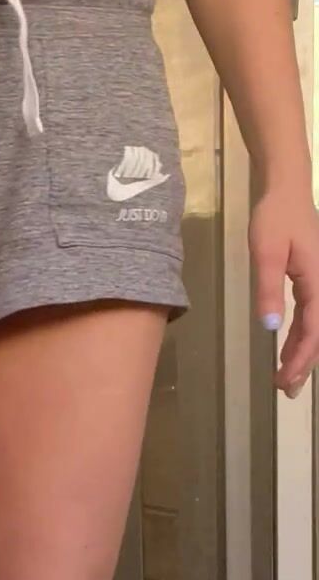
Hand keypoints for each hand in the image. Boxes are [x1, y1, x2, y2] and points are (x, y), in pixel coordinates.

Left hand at [250, 183, 318, 397]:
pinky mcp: (312, 278)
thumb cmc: (274, 218)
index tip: (285, 381)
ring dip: (302, 352)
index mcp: (317, 283)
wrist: (285, 189)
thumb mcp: (266, 253)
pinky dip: (301, 333)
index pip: (312, 330)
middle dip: (304, 364)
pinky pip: (311, 313)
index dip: (300, 360)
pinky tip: (288, 346)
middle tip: (286, 390)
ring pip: (316, 325)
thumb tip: (270, 328)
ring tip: (287, 376)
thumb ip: (268, 290)